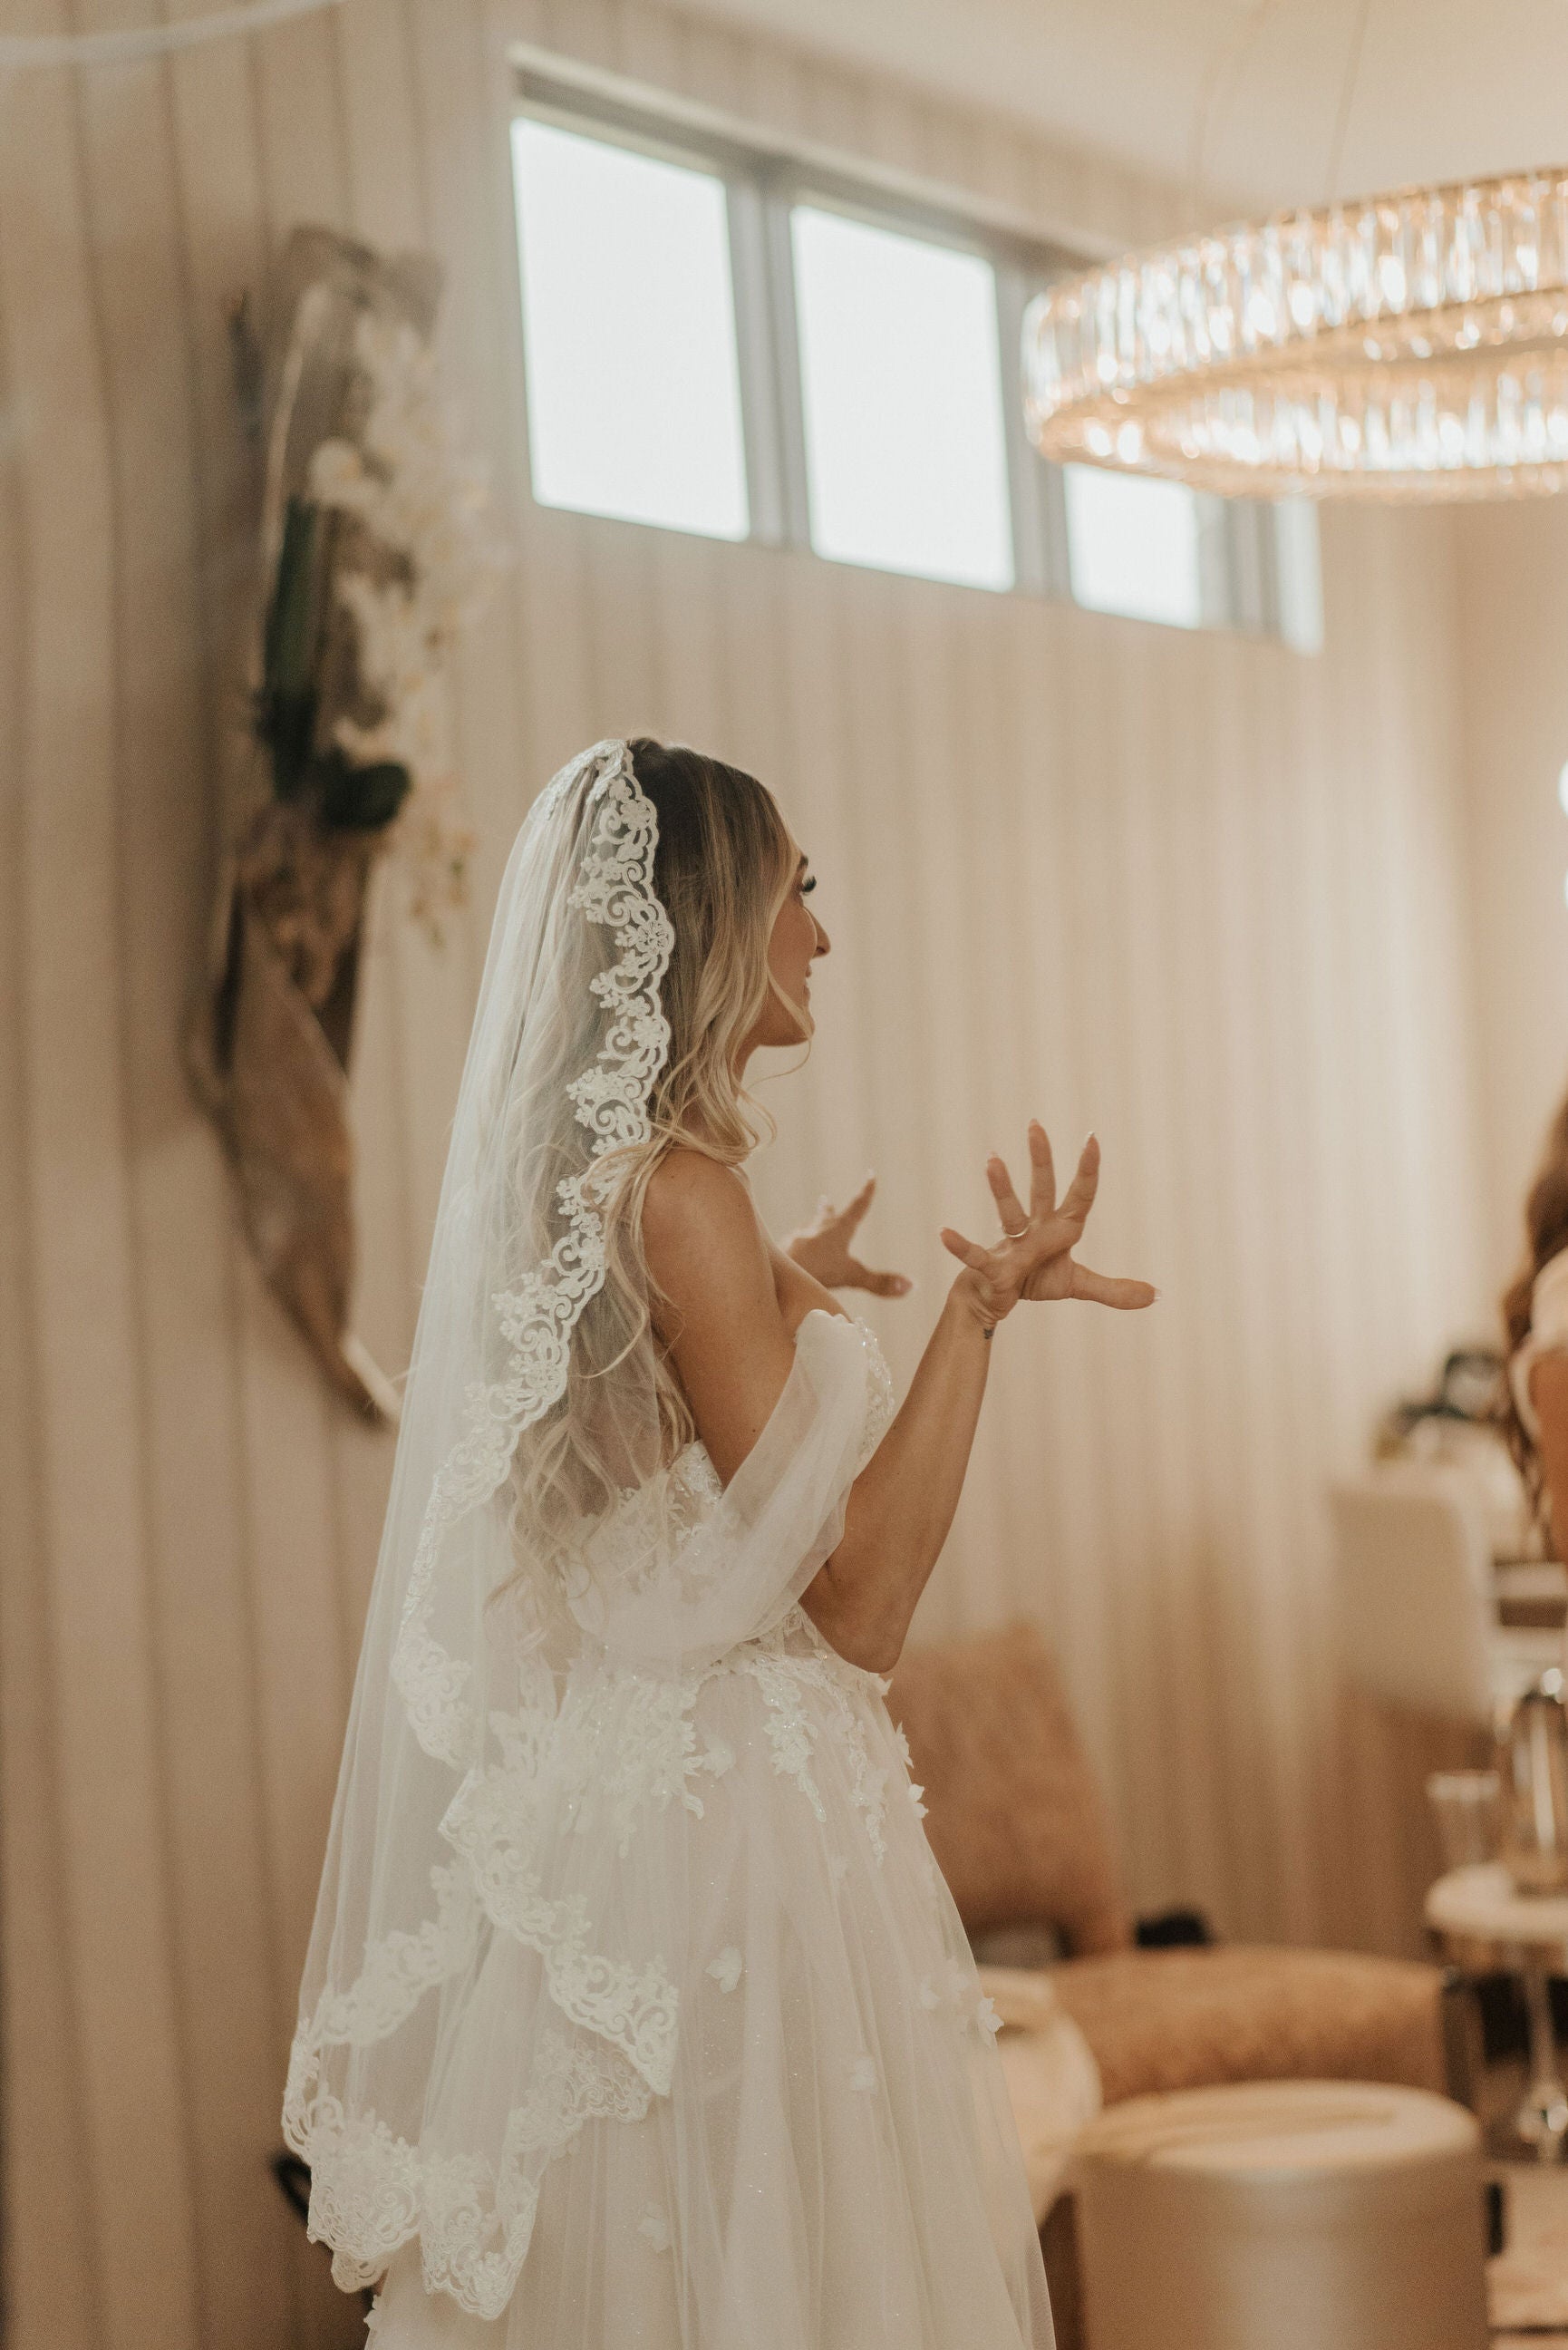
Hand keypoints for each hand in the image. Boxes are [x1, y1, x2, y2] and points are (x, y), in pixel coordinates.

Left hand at [785, 1174, 912, 1297]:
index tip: (871, 1175)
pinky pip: (791, 1246)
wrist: (774, 1272)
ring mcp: (796, 1239)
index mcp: (837, 1230)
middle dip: (830, 1210)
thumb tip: (911, 1285)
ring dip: (811, 1226)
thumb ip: (880, 1283)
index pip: (857, 1207)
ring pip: (806, 1230)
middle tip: (826, 1200)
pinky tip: (789, 1253)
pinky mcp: (780, 1251)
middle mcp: (816, 1229)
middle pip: (826, 1216)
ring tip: (810, 1226)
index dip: (866, 1191)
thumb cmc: (815, 1270)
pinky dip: (795, 1247)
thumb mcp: (852, 1277)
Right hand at [939, 1123, 1155, 1329]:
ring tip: (992, 1160)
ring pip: (1009, 1212)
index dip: (1087, 1171)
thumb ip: (1113, 1289)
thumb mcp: (1078, 1285)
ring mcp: (1013, 1244)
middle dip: (1040, 1158)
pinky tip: (944, 1232)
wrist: (996, 1297)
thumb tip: (1157, 1294)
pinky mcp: (993, 1266)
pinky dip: (961, 1245)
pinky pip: (976, 1254)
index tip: (1092, 1138)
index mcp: (1060, 1229)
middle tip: (1035, 1124)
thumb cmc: (1034, 1280)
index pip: (1080, 1196)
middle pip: (1041, 1189)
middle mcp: (1036, 1228)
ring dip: (1001, 1188)